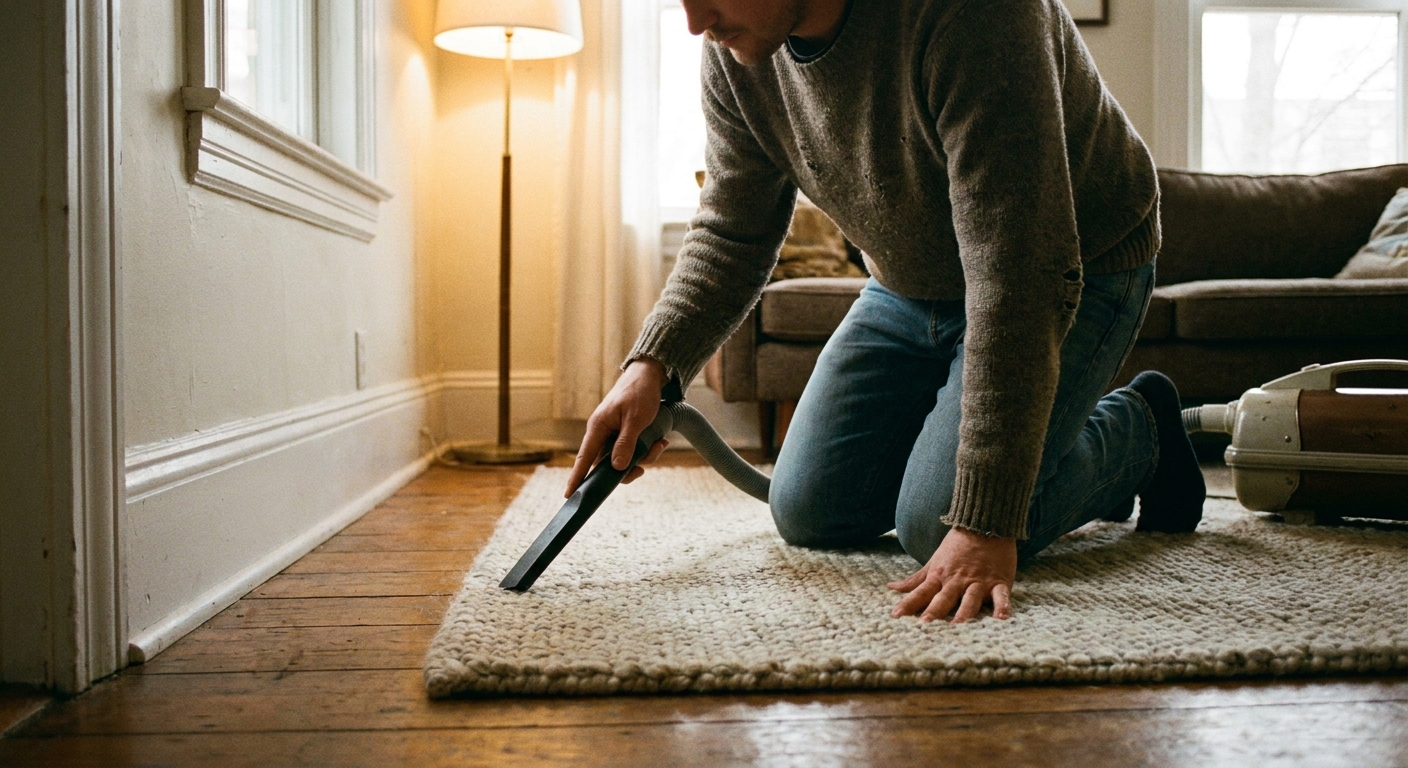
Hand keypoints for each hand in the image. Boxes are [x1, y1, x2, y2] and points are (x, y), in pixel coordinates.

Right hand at [565, 359, 670, 496]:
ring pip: (625, 460)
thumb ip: (626, 443)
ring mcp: (615, 435)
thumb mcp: (635, 419)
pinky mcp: (626, 435)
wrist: (650, 375)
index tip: (569, 495)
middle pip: (608, 465)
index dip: (577, 478)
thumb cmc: (639, 392)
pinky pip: (634, 452)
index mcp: (598, 427)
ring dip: (644, 458)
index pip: (584, 458)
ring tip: (659, 444)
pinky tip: (660, 441)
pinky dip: (648, 450)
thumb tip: (617, 468)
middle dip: (629, 469)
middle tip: (643, 469)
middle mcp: (603, 434)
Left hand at [888, 527, 1015, 622]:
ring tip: (959, 626)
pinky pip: (1001, 596)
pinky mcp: (999, 582)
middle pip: (943, 599)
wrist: (985, 524)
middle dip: (934, 611)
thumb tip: (891, 588)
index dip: (908, 604)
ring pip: (970, 599)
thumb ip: (915, 579)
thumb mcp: (933, 562)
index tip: (896, 616)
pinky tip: (1002, 618)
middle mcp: (957, 581)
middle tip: (925, 625)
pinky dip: (1002, 606)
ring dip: (964, 612)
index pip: (920, 593)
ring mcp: (978, 582)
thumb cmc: (957, 546)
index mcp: (940, 577)